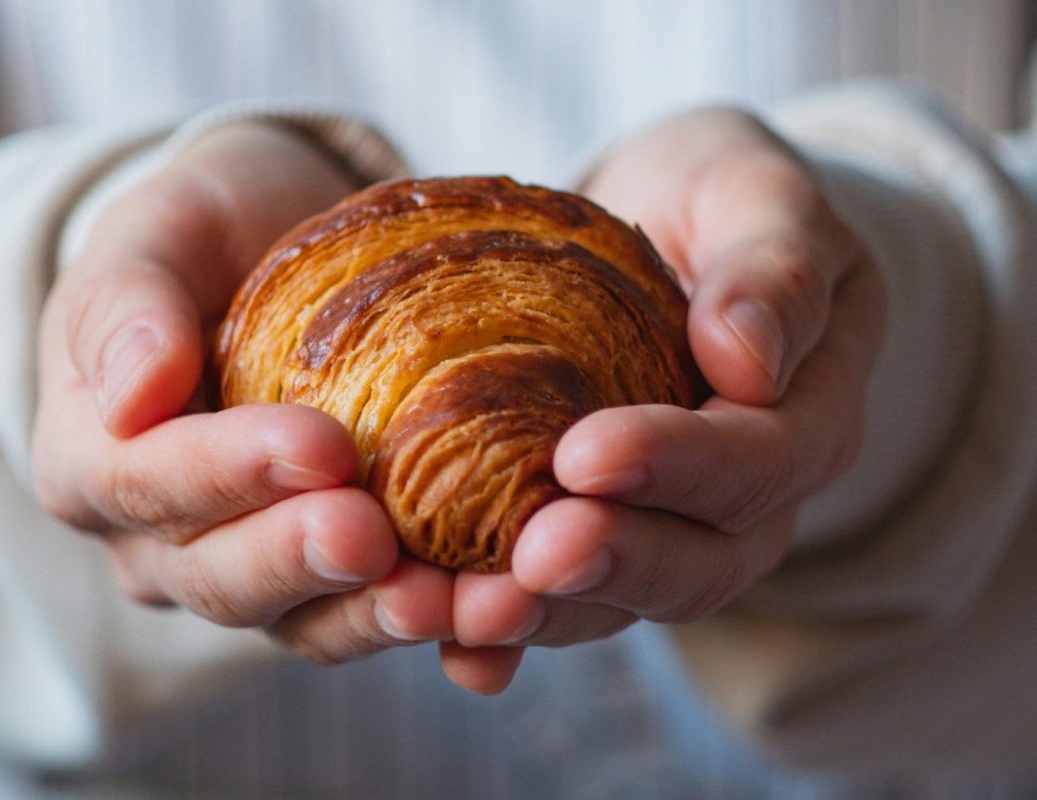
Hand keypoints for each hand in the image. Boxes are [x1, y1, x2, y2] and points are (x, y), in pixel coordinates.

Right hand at [32, 123, 453, 664]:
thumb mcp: (157, 232)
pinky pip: (373, 616)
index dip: (225, 474)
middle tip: (375, 537)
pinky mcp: (331, 582)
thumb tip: (131, 395)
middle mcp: (161, 541)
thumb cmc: (208, 235)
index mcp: (92, 459)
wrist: (281, 257)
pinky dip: (434, 622)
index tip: (320, 446)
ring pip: (303, 621)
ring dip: (377, 617)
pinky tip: (495, 610)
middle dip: (301, 560)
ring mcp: (250, 570)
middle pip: (220, 577)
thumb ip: (125, 303)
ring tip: (455, 600)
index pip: (140, 482)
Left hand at [440, 108, 886, 691]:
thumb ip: (776, 267)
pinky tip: (455, 649)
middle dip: (613, 563)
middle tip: (531, 558)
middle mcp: (745, 498)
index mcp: (805, 416)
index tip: (584, 454)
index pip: (758, 461)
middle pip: (699, 561)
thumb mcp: (757, 194)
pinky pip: (565, 598)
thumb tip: (748, 360)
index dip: (678, 467)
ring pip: (625, 599)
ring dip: (549, 615)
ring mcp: (671, 528)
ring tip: (468, 613)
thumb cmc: (714, 201)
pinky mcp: (599, 536)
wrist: (663, 231)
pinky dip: (513, 634)